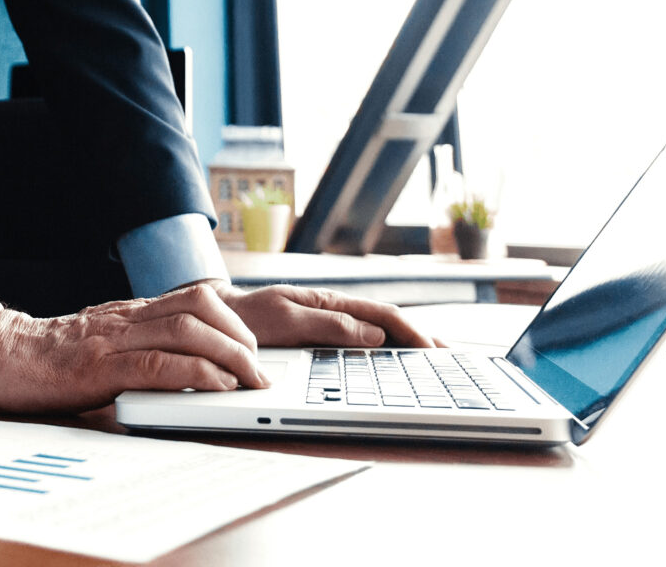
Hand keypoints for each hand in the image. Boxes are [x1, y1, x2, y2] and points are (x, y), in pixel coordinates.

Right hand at [0, 275, 269, 413]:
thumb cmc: (45, 358)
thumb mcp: (101, 344)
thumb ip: (137, 348)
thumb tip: (186, 370)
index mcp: (130, 312)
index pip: (197, 297)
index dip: (235, 320)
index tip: (255, 351)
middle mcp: (127, 317)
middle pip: (203, 304)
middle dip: (242, 335)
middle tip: (258, 369)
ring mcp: (114, 338)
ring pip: (190, 328)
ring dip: (231, 355)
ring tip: (247, 382)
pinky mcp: (100, 365)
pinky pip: (159, 362)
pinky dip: (197, 372)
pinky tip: (215, 387)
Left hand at [207, 282, 444, 349]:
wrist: (215, 317)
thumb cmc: (245, 318)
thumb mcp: (284, 319)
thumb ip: (328, 324)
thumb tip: (374, 335)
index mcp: (329, 302)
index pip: (382, 314)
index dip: (411, 331)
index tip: (433, 348)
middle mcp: (333, 311)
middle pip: (387, 323)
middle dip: (420, 337)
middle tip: (450, 356)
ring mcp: (328, 324)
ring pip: (377, 333)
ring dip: (407, 345)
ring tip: (434, 361)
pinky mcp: (320, 339)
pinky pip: (360, 345)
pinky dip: (385, 351)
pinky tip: (396, 363)